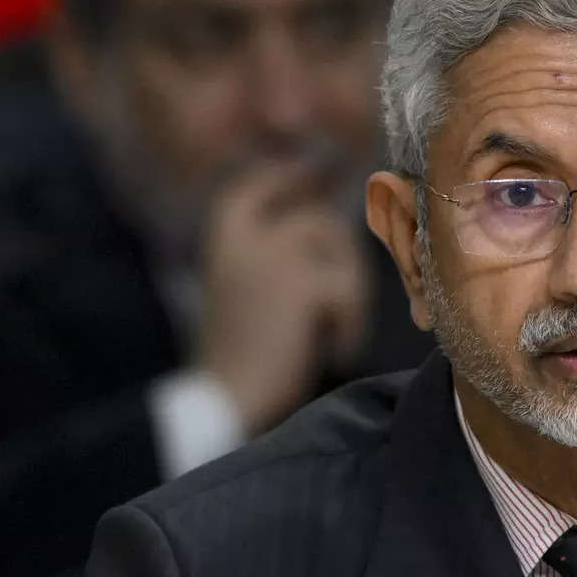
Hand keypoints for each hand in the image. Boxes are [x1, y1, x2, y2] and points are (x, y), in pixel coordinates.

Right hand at [196, 161, 371, 432]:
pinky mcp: (301, 284)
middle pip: (321, 219)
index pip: (262, 183)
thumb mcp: (250, 284)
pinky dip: (352, 322)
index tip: (323, 187)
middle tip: (348, 297)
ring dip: (351, 290)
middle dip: (345, 258)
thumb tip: (332, 217)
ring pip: (341, 250)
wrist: (227, 397)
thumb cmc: (244, 349)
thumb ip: (278, 249)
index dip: (295, 179)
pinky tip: (338, 349)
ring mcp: (273, 254)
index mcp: (224, 233)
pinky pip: (349, 288)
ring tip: (338, 329)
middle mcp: (245, 232)